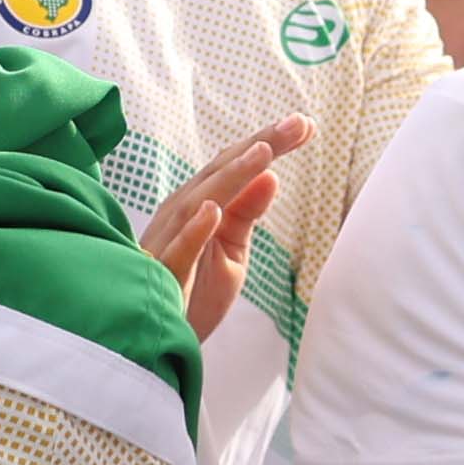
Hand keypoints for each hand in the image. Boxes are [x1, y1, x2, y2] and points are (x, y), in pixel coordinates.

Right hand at [139, 118, 311, 338]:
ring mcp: (169, 242)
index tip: (307, 125)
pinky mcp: (162, 275)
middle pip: (222, 172)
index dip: (269, 145)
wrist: (156, 341)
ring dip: (231, 175)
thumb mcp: (231, 252)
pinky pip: (178, 251)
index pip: (236, 167)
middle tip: (298, 123)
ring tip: (264, 151)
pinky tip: (215, 209)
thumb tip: (272, 176)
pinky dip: (195, 230)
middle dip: (260, 145)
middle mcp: (181, 215)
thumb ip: (246, 215)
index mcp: (199, 206)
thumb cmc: (193, 292)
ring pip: (200, 202)